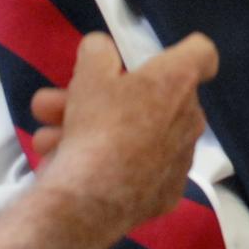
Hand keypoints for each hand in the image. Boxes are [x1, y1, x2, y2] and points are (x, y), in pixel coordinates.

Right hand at [35, 32, 217, 248]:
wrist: (93, 199)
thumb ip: (97, 52)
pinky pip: (137, 170)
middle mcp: (190, 118)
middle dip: (106, 99)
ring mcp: (181, 160)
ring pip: (135, 136)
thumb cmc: (97, 125)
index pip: (202, 54)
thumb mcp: (88, 75)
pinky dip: (109, 166)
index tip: (157, 59)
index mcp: (178, 81)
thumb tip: (101, 50)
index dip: (182, 51)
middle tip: (62, 103)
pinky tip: (68, 166)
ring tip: (46, 137)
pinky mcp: (168, 194)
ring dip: (94, 132)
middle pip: (152, 100)